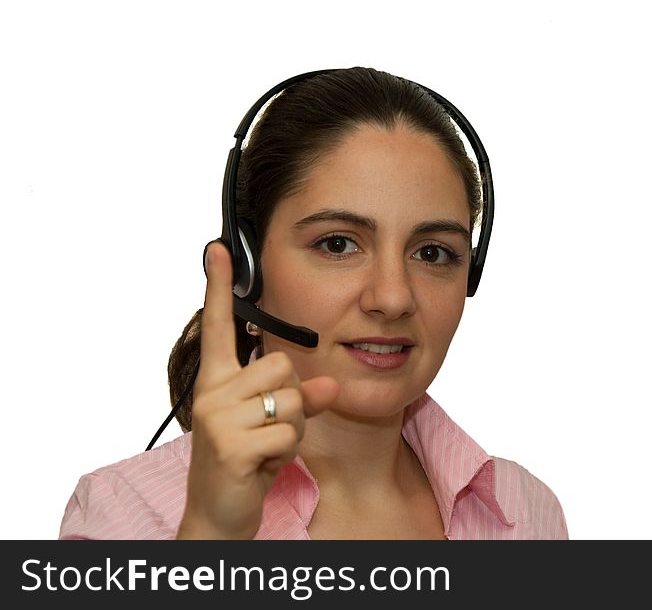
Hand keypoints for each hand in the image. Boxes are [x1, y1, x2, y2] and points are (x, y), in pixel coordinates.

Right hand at [176, 242, 339, 538]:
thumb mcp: (276, 424)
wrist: (219, 514)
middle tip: (268, 429)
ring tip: (265, 447)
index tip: (217, 247)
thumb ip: (302, 399)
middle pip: (283, 366)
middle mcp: (212, 392)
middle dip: (291, 400)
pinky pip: (289, 433)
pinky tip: (262, 464)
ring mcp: (217, 418)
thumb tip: (330, 386)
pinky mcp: (229, 445)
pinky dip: (287, 453)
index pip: (220, 325)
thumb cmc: (247, 463)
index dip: (219, 285)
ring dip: (291, 429)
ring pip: (292, 400)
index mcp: (218, 380)